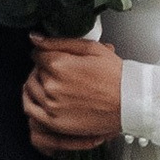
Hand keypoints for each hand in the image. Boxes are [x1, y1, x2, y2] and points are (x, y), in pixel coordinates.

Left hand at [24, 37, 124, 152]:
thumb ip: (59, 42)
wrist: (129, 102)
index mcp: (59, 64)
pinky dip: (31, 101)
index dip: (46, 53)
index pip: (38, 54)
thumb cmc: (114, 76)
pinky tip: (41, 97)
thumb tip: (35, 38)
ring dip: (38, 82)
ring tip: (54, 83)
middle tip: (60, 70)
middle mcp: (52, 85)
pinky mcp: (54, 122)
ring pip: (30, 88)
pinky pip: (30, 109)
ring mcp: (52, 105)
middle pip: (35, 70)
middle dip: (44, 67)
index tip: (54, 57)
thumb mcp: (91, 48)